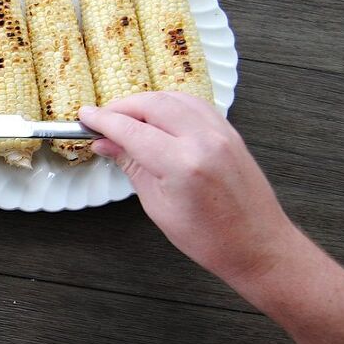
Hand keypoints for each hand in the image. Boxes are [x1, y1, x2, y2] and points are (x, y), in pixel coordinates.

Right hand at [79, 92, 293, 280]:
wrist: (258, 246)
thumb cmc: (209, 239)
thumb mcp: (157, 206)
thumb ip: (131, 166)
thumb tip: (106, 143)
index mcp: (182, 164)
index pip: (131, 129)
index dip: (103, 121)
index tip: (85, 117)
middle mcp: (203, 140)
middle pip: (152, 104)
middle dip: (121, 107)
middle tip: (101, 118)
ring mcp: (221, 132)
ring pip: (174, 97)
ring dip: (145, 102)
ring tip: (127, 117)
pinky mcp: (230, 132)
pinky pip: (195, 104)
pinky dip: (171, 103)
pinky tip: (158, 115)